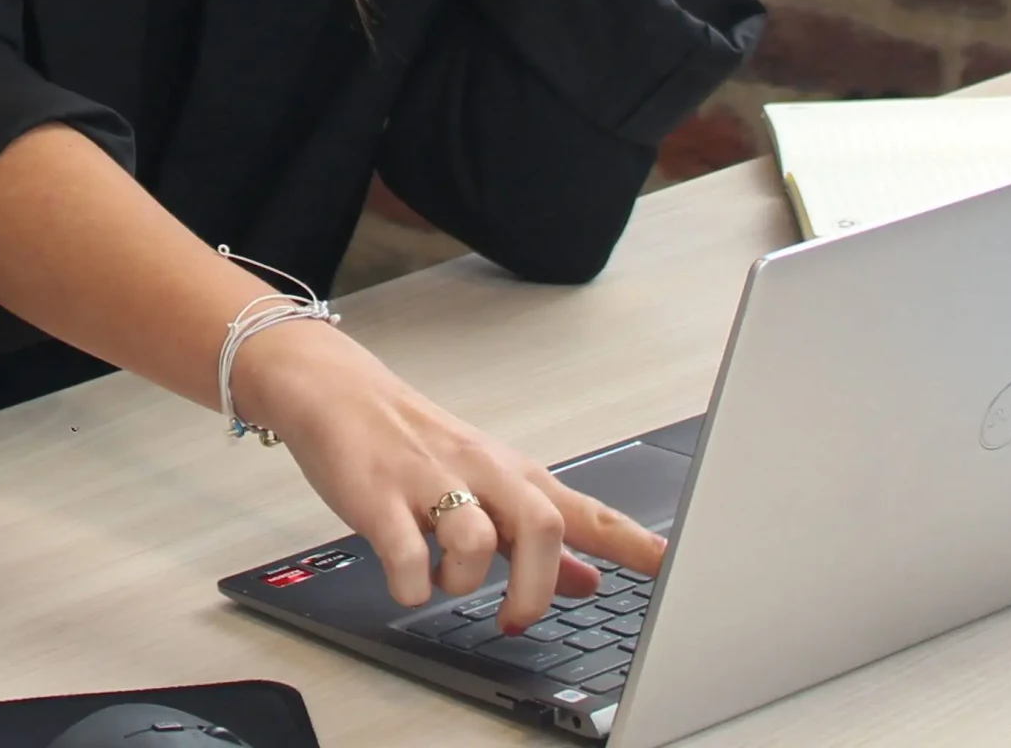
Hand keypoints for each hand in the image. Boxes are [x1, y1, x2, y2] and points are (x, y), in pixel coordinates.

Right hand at [234, 320, 665, 628]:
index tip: (671, 567)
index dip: (633, 544)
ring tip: (447, 583)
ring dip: (465, 580)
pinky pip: (404, 553)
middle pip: (539, 524)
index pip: (586, 512)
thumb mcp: (489, 485)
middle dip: (536, 584)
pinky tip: (409, 581)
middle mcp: (481, 473)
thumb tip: (592, 577)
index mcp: (513, 475)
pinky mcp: (378, 496)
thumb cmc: (419, 442)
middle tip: (518, 616)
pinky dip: (412, 583)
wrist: (338, 393)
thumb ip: (542, 537)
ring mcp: (428, 482)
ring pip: (474, 537)